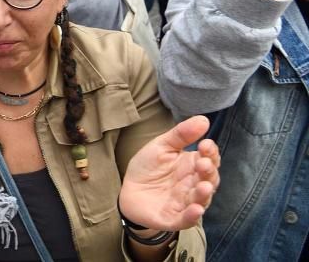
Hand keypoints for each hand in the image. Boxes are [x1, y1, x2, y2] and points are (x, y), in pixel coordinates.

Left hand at [120, 116, 219, 231]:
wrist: (128, 190)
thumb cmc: (148, 167)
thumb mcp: (161, 146)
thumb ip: (181, 135)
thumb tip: (203, 119)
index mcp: (192, 166)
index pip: (209, 159)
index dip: (210, 153)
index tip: (205, 145)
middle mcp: (194, 185)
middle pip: (209, 179)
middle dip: (208, 172)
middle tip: (203, 163)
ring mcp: (185, 202)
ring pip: (200, 200)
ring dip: (204, 194)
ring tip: (204, 186)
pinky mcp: (174, 218)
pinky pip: (186, 219)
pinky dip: (192, 216)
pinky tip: (196, 209)